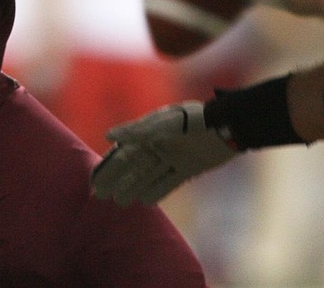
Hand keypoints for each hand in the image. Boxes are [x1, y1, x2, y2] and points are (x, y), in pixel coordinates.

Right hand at [91, 101, 236, 206]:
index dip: (108, 165)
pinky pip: (168, 181)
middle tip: (100, 195)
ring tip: (119, 201)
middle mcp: (160, 143)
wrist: (228, 127)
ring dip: (133, 187)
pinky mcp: (188, 167)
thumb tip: (108, 136)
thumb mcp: (163, 125)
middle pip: (133, 165)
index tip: (95, 180)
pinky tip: (144, 201)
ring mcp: (174, 156)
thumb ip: (136, 132)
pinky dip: (156, 190)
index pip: (124, 151)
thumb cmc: (194, 121)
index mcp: (151, 130)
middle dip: (116, 179)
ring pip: (148, 175)